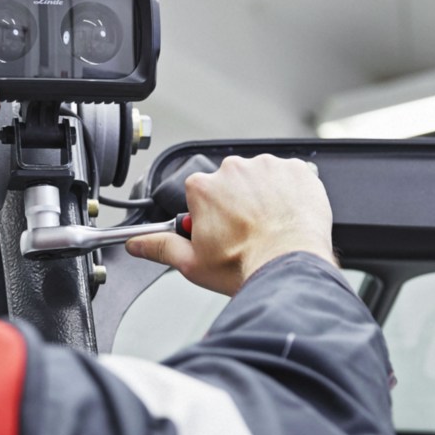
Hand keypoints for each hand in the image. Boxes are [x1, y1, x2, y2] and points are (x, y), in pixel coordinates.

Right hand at [125, 155, 335, 294]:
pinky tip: (287, 216)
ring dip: (263, 197)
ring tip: (269, 227)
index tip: (219, 231)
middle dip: (236, 203)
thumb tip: (137, 243)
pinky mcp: (297, 170)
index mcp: (203, 188)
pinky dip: (289, 193)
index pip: (199, 194)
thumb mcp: (191, 263)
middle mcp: (233, 170)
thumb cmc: (244, 265)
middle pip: (230, 183)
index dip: (208, 215)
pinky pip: (289, 176)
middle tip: (245, 233)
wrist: (289, 268)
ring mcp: (267, 167)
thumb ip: (159, 247)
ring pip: (260, 179)